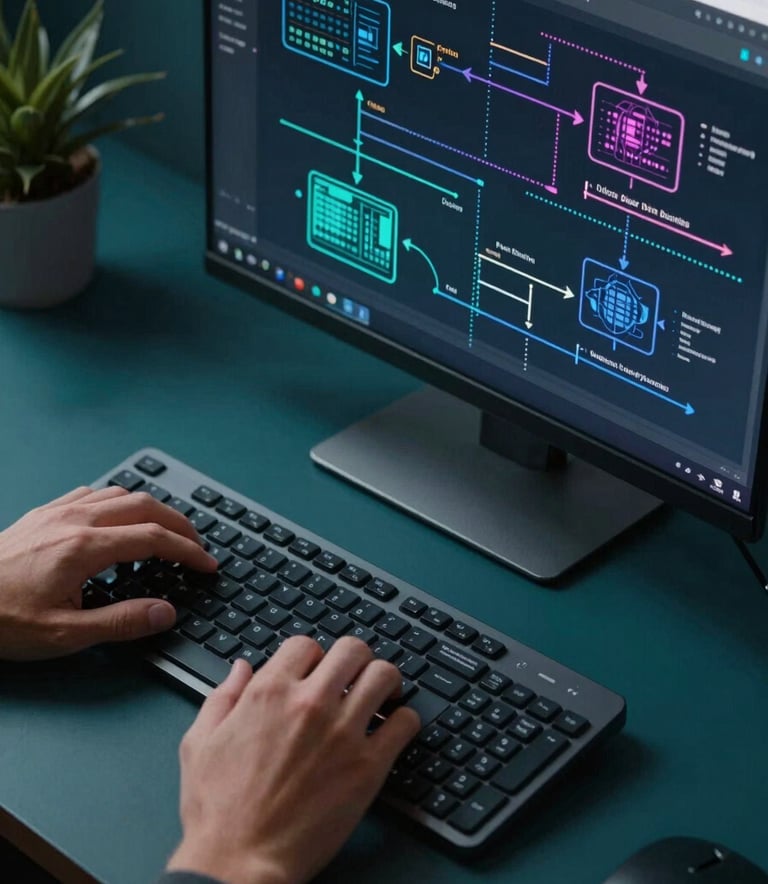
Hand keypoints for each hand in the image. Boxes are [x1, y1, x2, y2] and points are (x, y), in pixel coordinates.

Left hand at [0, 486, 216, 660]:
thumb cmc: (1, 619)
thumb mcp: (64, 635)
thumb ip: (120, 622)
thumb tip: (166, 611)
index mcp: (85, 547)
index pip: (154, 538)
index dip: (188, 550)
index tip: (207, 564)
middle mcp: (75, 520)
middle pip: (145, 506)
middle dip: (179, 524)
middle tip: (197, 545)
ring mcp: (57, 512)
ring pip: (120, 494)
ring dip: (151, 509)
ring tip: (165, 531)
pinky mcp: (42, 513)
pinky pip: (91, 493)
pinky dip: (117, 502)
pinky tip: (117, 518)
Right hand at [167, 636, 420, 883]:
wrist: (239, 864)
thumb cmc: (217, 810)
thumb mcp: (200, 742)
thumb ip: (223, 697)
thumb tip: (241, 667)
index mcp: (269, 692)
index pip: (306, 644)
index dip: (311, 657)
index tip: (314, 673)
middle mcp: (310, 704)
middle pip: (352, 649)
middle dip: (354, 659)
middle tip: (354, 677)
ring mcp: (343, 733)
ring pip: (384, 675)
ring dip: (385, 681)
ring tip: (381, 695)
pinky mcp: (368, 767)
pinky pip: (405, 723)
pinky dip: (404, 720)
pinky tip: (393, 729)